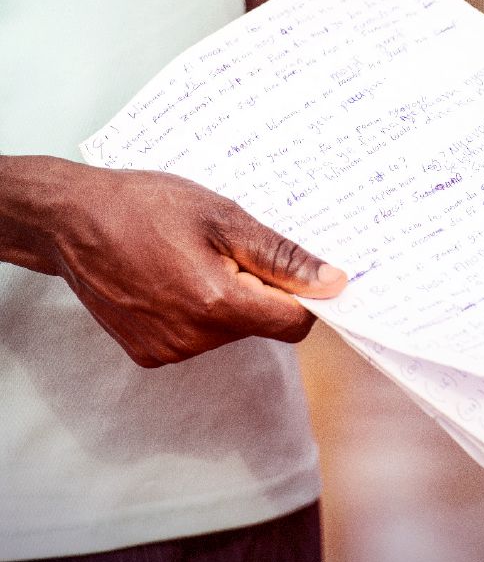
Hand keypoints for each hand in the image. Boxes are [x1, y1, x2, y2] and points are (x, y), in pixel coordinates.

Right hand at [2, 157, 345, 366]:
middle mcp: (194, 339)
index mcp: (218, 305)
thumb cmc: (144, 207)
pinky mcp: (149, 353)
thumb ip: (282, 257)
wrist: (71, 220)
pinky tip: (175, 277)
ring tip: (196, 258)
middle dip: (261, 290)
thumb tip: (333, 283)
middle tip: (232, 249)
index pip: (295, 323)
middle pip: (262, 325)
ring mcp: (168, 350)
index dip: (305, 297)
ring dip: (230, 300)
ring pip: (231, 331)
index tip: (298, 271)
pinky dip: (199, 312)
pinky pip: (198, 337)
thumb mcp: (223, 217)